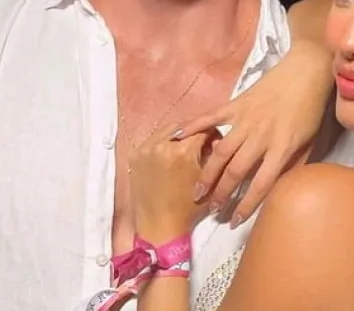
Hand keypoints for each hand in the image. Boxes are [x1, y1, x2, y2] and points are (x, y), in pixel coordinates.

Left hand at [129, 127, 220, 242]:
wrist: (158, 226)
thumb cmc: (188, 208)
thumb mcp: (210, 183)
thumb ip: (216, 158)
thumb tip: (217, 140)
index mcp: (183, 151)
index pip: (204, 129)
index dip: (213, 135)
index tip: (215, 143)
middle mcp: (163, 145)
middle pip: (185, 126)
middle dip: (195, 134)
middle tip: (200, 146)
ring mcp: (146, 148)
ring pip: (168, 130)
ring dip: (179, 136)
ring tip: (184, 150)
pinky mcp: (136, 154)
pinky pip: (154, 139)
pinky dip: (163, 142)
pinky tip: (169, 155)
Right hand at [174, 39, 332, 226]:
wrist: (307, 71)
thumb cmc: (311, 109)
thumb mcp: (310, 141)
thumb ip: (294, 166)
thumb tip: (280, 189)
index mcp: (282, 147)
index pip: (262, 184)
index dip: (247, 206)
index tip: (235, 221)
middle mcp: (261, 135)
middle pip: (236, 171)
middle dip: (222, 193)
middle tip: (211, 209)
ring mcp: (246, 118)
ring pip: (221, 151)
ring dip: (207, 172)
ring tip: (197, 190)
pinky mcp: (237, 103)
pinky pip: (212, 116)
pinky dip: (194, 126)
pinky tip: (177, 137)